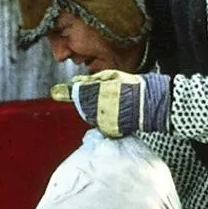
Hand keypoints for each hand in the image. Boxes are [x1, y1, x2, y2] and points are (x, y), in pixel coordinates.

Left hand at [51, 70, 170, 137]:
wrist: (152, 104)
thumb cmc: (133, 87)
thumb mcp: (113, 76)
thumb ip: (91, 80)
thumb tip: (74, 82)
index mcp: (98, 92)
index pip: (78, 92)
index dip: (66, 92)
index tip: (55, 92)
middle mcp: (99, 108)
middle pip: (83, 106)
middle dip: (88, 101)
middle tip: (106, 95)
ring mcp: (104, 121)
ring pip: (92, 116)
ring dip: (97, 111)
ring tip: (115, 104)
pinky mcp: (110, 131)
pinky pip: (102, 126)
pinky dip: (106, 121)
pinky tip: (118, 114)